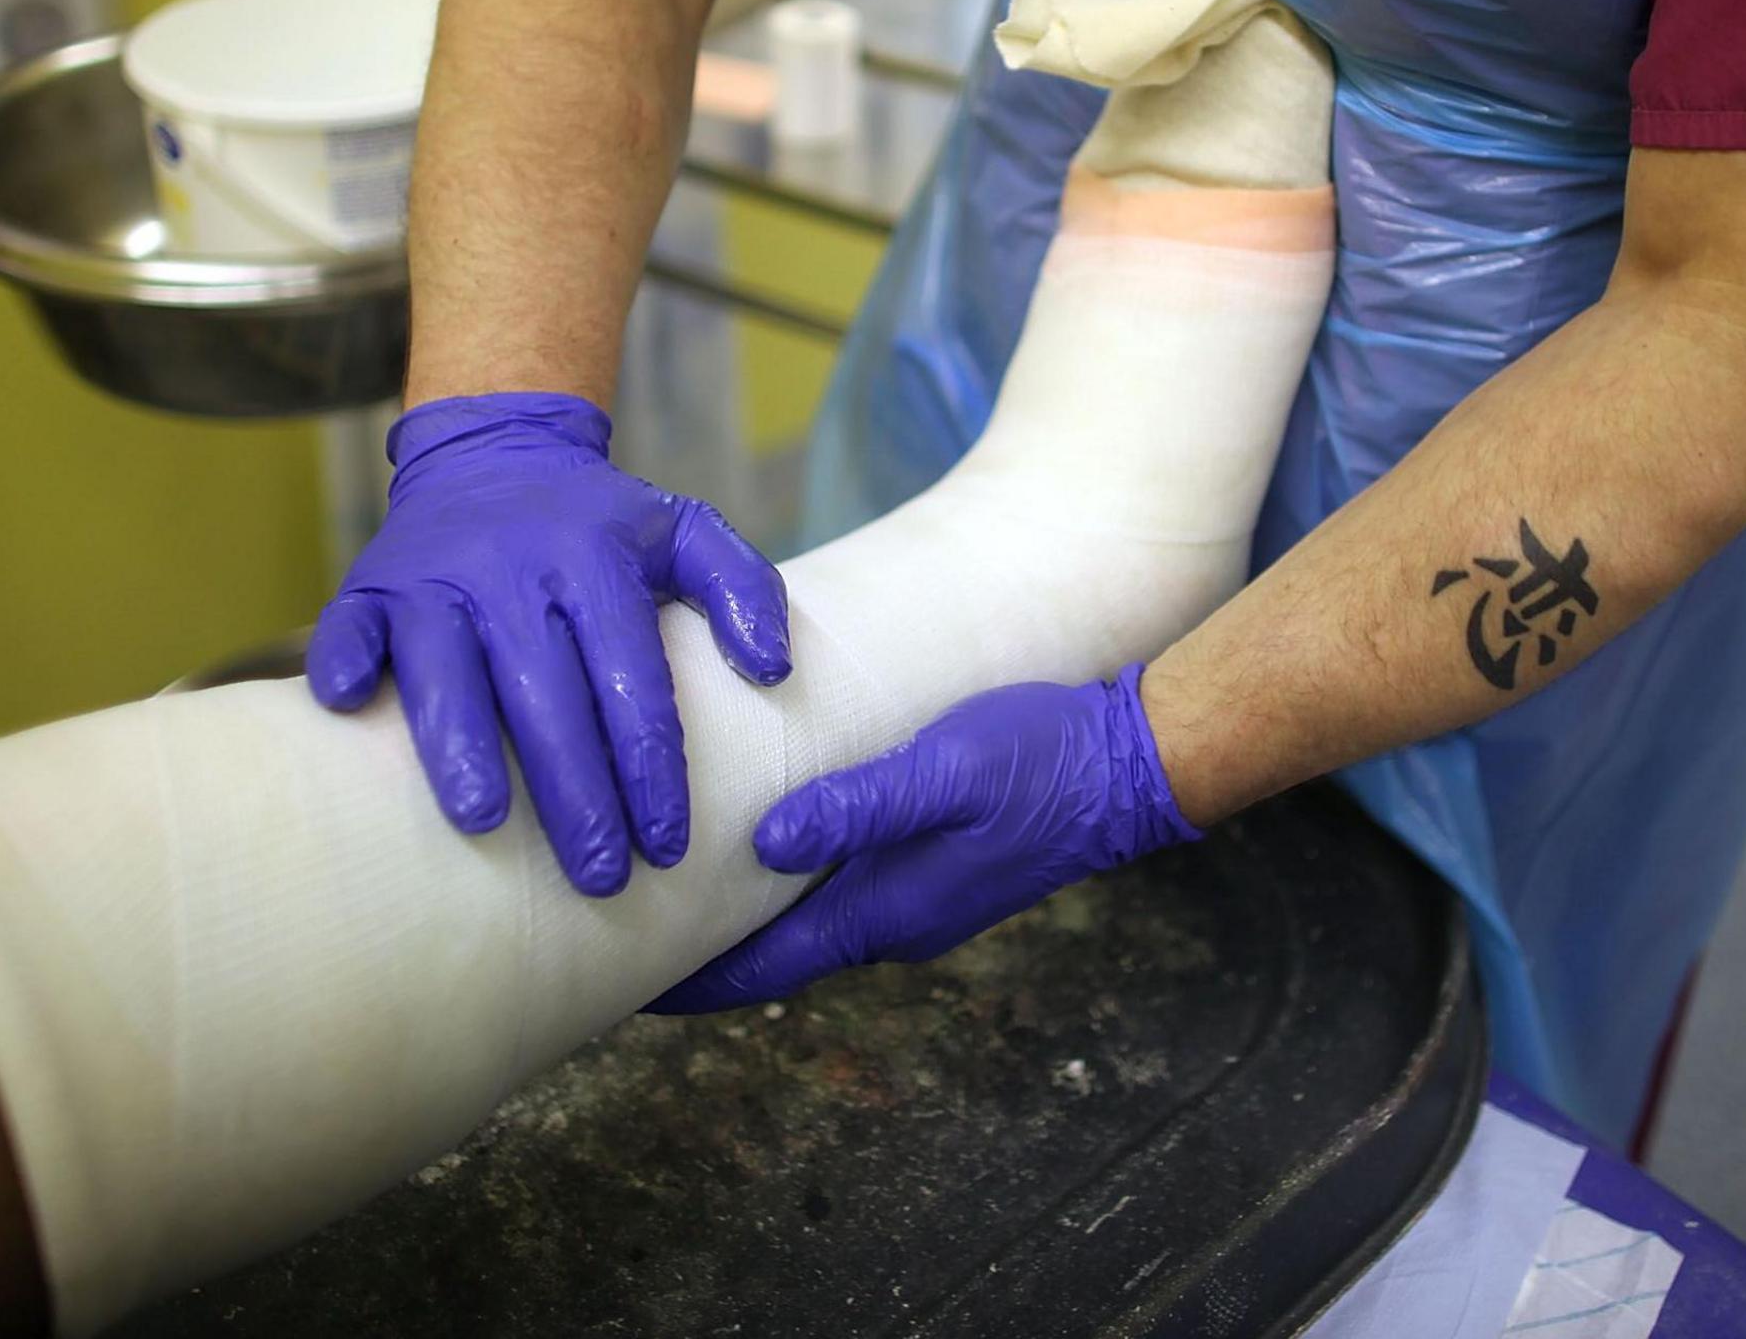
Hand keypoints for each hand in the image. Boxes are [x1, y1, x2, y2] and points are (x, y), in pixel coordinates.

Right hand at [308, 393, 791, 896]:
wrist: (491, 456)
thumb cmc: (596, 524)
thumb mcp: (683, 531)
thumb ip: (744, 587)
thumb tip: (774, 670)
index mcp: (596, 564)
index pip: (632, 681)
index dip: (652, 767)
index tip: (669, 847)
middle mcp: (514, 571)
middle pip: (548, 695)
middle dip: (577, 792)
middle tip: (601, 878)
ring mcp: (436, 579)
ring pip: (448, 670)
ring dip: (462, 744)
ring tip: (485, 824)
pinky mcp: (371, 586)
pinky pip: (349, 627)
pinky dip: (343, 663)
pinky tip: (348, 707)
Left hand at [647, 665, 1198, 1011]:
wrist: (1129, 768)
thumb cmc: (1038, 761)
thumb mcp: (944, 771)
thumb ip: (859, 805)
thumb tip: (765, 842)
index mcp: (882, 915)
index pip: (761, 970)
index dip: (687, 983)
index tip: (615, 985)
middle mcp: (891, 925)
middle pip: (771, 958)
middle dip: (699, 954)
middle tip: (618, 934)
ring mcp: (912, 903)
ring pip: (802, 926)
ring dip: (740, 920)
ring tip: (668, 893)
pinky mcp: (928, 873)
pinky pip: (835, 894)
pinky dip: (784, 889)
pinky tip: (756, 850)